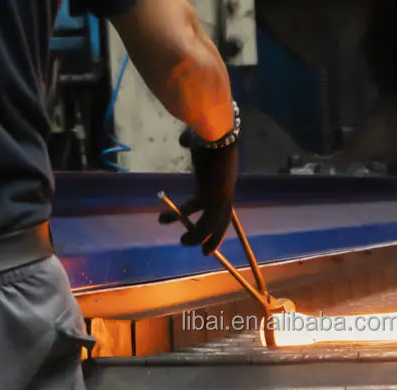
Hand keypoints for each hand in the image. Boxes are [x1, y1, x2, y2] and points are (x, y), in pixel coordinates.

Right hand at [158, 128, 238, 254]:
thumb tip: (185, 140)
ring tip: (182, 242)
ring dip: (196, 236)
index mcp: (226, 179)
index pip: (223, 203)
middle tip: (205, 251)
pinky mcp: (211, 197)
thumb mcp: (200, 140)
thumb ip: (192, 141)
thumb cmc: (208, 132)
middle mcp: (226, 190)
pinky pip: (197, 218)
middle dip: (214, 237)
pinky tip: (170, 227)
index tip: (208, 225)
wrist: (215, 132)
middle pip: (222, 220)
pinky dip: (184, 226)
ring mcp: (221, 195)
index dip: (215, 216)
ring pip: (210, 224)